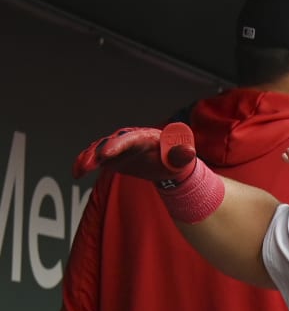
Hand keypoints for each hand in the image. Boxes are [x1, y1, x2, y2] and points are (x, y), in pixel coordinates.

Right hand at [74, 123, 196, 182]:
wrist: (168, 163)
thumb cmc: (176, 158)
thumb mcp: (181, 157)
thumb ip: (182, 154)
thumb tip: (188, 151)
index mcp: (144, 137)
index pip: (128, 140)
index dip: (116, 146)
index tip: (106, 154)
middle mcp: (127, 140)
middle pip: (109, 143)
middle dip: (97, 152)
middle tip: (89, 164)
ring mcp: (117, 147)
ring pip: (97, 150)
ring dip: (87, 159)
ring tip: (79, 170)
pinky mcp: (110, 156)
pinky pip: (94, 158)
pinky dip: (83, 163)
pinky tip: (76, 173)